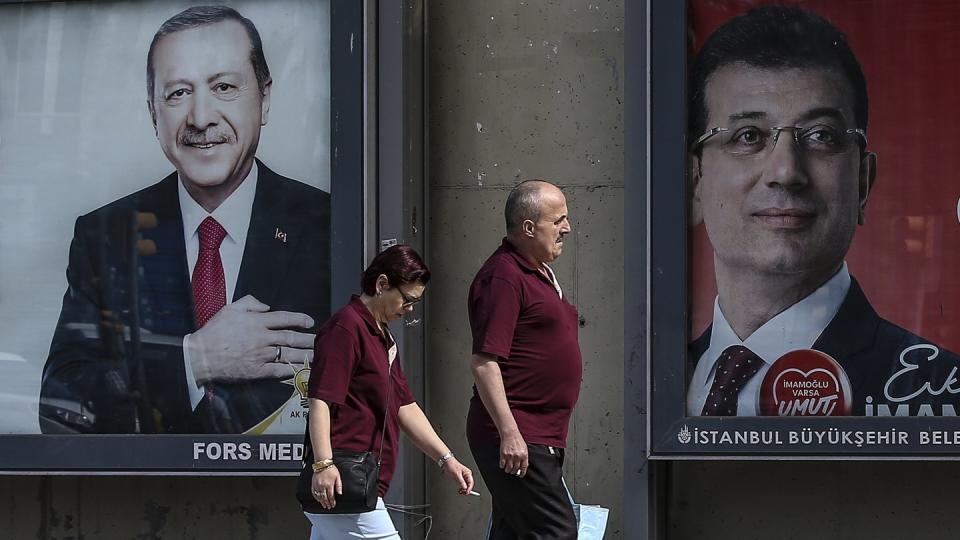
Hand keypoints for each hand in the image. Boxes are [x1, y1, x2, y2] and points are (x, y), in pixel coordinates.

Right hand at [189, 295, 314, 384]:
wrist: (200, 356)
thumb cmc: (214, 331)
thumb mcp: (230, 309)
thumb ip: (250, 303)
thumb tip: (266, 307)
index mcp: (257, 322)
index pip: (284, 318)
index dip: (299, 319)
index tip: (310, 322)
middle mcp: (263, 338)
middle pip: (291, 338)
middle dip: (307, 339)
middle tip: (320, 340)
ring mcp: (261, 356)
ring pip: (289, 355)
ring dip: (305, 355)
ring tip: (317, 355)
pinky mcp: (257, 371)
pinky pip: (279, 371)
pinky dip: (291, 370)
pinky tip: (301, 370)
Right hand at [311, 466, 341, 509]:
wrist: (322, 464)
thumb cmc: (330, 469)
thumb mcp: (338, 476)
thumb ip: (339, 485)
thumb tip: (340, 493)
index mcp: (329, 484)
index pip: (331, 496)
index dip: (332, 502)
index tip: (333, 505)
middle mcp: (322, 486)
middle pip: (324, 498)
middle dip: (327, 503)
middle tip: (328, 507)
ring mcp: (317, 485)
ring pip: (319, 496)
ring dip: (321, 502)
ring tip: (324, 505)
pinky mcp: (313, 484)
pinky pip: (313, 493)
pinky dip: (316, 497)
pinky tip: (318, 499)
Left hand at [441, 457, 474, 494]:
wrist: (446, 462)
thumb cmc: (451, 466)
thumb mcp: (456, 475)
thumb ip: (461, 482)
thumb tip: (465, 488)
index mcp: (468, 473)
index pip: (471, 483)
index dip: (469, 489)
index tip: (466, 493)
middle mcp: (467, 475)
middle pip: (469, 484)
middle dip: (466, 489)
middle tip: (462, 493)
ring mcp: (463, 476)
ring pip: (466, 485)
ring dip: (464, 489)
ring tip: (460, 491)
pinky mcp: (460, 477)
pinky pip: (462, 484)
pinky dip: (461, 487)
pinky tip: (459, 489)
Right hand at [499, 429, 527, 477]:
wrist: (510, 434)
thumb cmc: (518, 440)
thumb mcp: (524, 449)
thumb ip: (525, 457)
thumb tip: (524, 466)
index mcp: (524, 455)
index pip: (524, 468)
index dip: (522, 473)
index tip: (521, 475)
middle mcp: (517, 457)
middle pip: (515, 469)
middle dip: (514, 471)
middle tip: (513, 471)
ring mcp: (510, 456)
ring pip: (508, 469)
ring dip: (508, 470)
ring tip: (508, 469)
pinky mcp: (503, 455)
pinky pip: (502, 465)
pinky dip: (502, 466)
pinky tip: (503, 464)